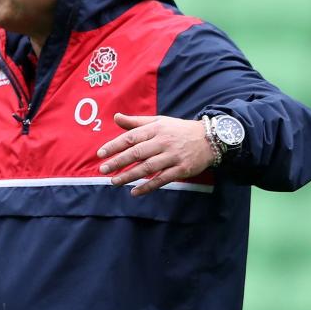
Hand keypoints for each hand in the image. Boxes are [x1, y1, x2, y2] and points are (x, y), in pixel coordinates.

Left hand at [96, 113, 215, 195]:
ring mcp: (173, 156)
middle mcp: (163, 142)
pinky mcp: (182, 169)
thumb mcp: (159, 122)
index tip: (100, 153)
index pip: (131, 137)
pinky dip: (148, 186)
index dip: (114, 145)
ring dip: (130, 176)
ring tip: (114, 181)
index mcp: (156, 129)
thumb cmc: (178, 130)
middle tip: (103, 169)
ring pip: (148, 167)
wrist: (210, 139)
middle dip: (118, 161)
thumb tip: (116, 117)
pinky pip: (162, 179)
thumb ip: (136, 122)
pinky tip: (135, 192)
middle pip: (137, 152)